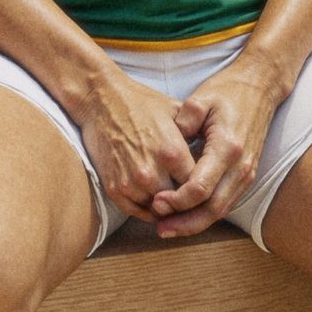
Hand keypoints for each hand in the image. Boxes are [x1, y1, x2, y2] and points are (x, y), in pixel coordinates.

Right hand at [72, 67, 199, 223]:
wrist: (100, 99)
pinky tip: (152, 197)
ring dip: (165, 206)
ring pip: (158, 211)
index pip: (198, 185)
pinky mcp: (114, 190)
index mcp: (172, 152)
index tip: (204, 183)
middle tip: (189, 195)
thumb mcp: (174, 110)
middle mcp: (152, 172)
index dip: (202, 185)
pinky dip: (146, 208)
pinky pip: (136, 212)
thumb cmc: (140, 101)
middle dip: (185, 200)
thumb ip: (194, 134)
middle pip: (179, 203)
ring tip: (170, 196)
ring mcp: (131, 183)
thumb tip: (211, 151)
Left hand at [149, 56, 282, 237]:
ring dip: (195, 224)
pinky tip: (188, 216)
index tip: (156, 201)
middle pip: (213, 209)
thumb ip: (182, 123)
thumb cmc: (228, 91)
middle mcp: (241, 167)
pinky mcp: (247, 176)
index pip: (202, 187)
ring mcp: (247, 174)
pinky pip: (226, 203)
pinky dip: (206, 214)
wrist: (260, 87)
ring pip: (221, 211)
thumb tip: (166, 149)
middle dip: (185, 222)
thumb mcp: (200, 99)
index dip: (178, 200)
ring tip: (168, 228)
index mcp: (228, 148)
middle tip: (160, 228)